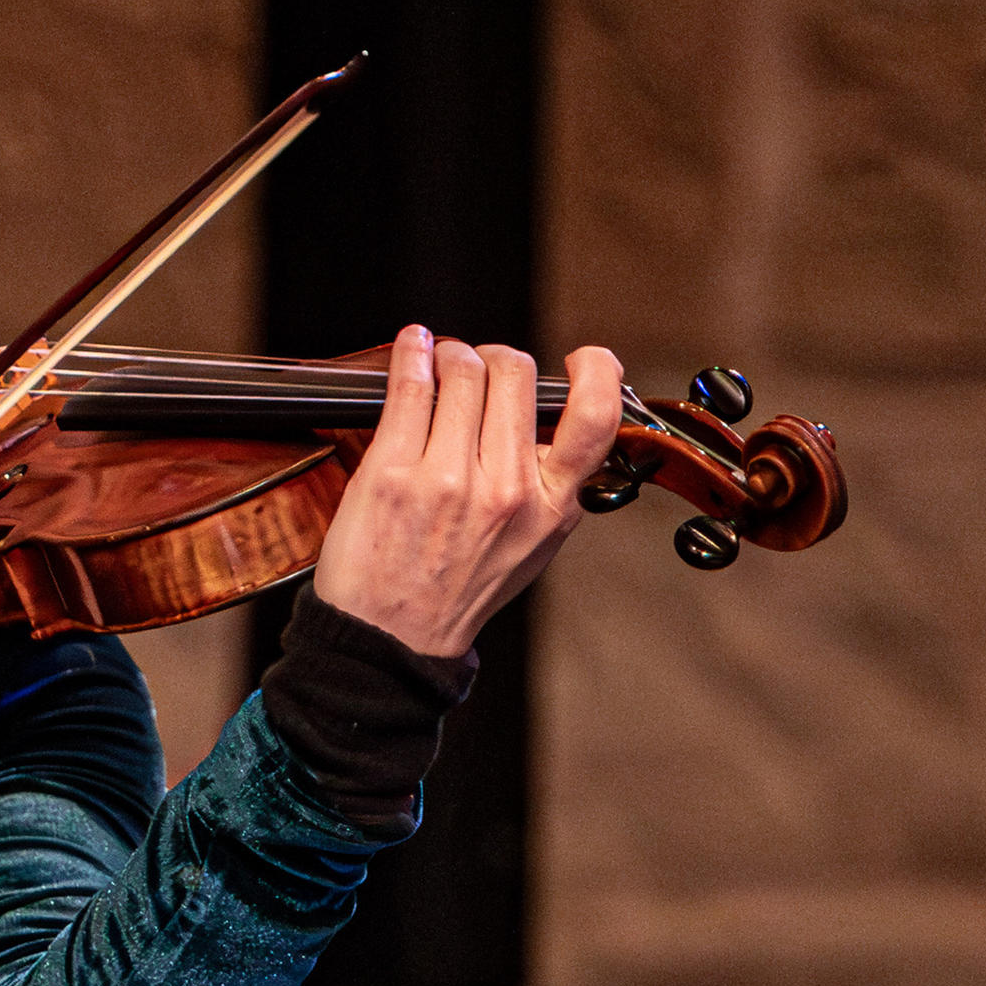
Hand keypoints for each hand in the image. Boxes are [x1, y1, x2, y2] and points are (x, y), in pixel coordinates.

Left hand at [305, 326, 628, 660]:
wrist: (390, 638)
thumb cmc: (456, 589)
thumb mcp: (532, 545)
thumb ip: (549, 484)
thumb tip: (548, 418)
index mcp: (551, 506)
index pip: (594, 418)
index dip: (595, 370)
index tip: (579, 358)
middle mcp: (507, 489)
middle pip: (514, 373)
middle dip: (493, 356)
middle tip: (475, 367)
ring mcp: (449, 480)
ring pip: (462, 370)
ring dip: (449, 354)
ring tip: (438, 363)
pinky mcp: (393, 474)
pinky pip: (410, 387)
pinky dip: (411, 353)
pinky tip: (412, 346)